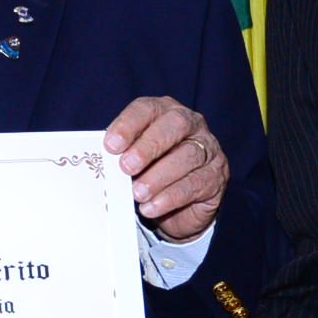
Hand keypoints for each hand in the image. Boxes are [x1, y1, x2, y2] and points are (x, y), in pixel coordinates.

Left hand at [105, 97, 225, 241]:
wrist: (180, 207)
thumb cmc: (151, 172)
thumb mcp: (133, 159)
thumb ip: (121, 154)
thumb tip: (101, 158)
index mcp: (165, 112)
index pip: (148, 109)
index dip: (129, 124)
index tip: (111, 145)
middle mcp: (192, 124)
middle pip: (175, 125)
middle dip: (148, 146)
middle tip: (127, 167)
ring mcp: (209, 149)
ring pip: (187, 156)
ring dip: (158, 177)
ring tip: (137, 193)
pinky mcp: (216, 176)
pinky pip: (195, 184)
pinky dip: (169, 197)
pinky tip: (150, 207)